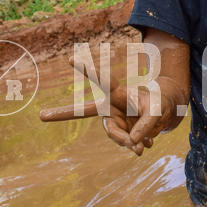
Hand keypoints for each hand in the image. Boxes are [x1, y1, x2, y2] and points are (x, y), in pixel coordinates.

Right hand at [39, 30, 189, 155]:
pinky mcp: (120, 131)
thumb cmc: (161, 104)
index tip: (71, 59)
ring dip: (129, 142)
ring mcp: (114, 120)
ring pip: (114, 136)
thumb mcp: (158, 112)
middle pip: (84, 111)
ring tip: (143, 147)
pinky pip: (124, 143)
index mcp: (118, 92)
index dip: (88, 70)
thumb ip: (145, 126)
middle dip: (62, 113)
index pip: (102, 80)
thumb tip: (132, 145)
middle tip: (41, 115)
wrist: (165, 112)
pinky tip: (147, 145)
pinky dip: (136, 146)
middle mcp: (111, 106)